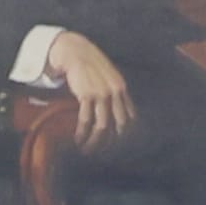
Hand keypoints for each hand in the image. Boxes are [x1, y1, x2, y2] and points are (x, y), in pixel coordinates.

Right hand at [41, 29, 135, 145]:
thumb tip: (115, 112)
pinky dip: (82, 133)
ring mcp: (102, 94)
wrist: (74, 51)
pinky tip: (77, 139)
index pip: (131, 118)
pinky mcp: (86, 95)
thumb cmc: (89, 65)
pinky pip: (86, 120)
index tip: (116, 146)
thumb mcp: (108, 77)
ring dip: (94, 142)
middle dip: (111, 143)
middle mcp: (115, 92)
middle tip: (101, 153)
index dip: (125, 135)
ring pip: (102, 126)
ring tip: (86, 150)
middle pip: (120, 125)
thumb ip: (114, 92)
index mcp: (122, 89)